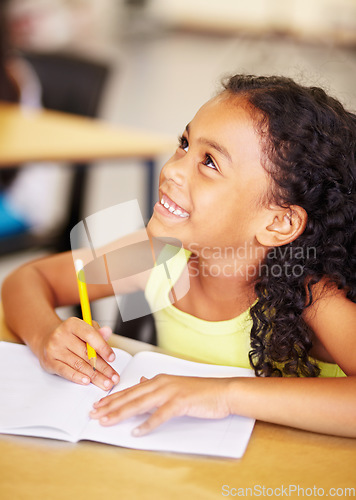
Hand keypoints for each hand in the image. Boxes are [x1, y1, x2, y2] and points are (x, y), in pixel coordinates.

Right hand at [37, 317, 119, 389]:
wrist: (48, 339)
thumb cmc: (71, 335)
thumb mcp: (85, 328)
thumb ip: (97, 333)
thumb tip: (108, 332)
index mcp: (72, 324)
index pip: (90, 335)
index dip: (103, 347)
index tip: (112, 358)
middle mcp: (61, 335)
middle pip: (86, 353)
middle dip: (103, 368)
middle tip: (113, 377)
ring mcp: (54, 349)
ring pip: (78, 364)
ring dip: (94, 376)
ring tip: (105, 382)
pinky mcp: (49, 362)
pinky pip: (65, 371)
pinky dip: (77, 377)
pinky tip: (87, 381)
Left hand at [90, 374, 232, 435]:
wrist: (222, 391)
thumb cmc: (200, 391)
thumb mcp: (175, 385)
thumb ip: (156, 385)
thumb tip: (142, 380)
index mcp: (159, 380)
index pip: (131, 390)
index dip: (113, 398)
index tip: (99, 404)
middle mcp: (161, 383)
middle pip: (131, 396)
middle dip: (110, 405)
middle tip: (94, 413)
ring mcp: (170, 392)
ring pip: (140, 404)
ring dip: (122, 413)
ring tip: (107, 420)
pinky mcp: (180, 402)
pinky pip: (160, 415)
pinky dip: (148, 424)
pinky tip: (137, 432)